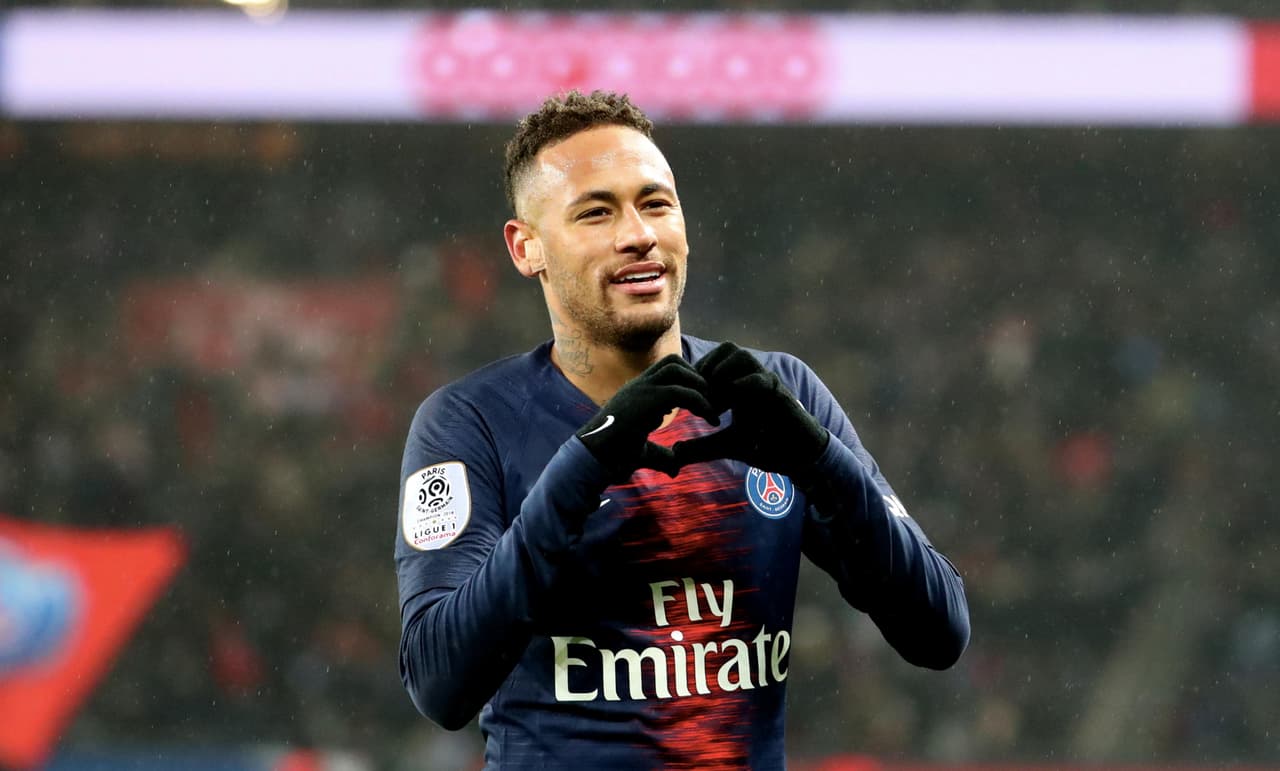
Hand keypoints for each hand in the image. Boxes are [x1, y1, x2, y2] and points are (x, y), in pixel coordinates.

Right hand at [577, 354, 718, 479]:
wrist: (591, 459)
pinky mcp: (645, 402)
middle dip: (697, 377)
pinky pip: (680, 392)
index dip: (689, 381)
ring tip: (712, 408)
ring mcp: (640, 390)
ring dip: (700, 385)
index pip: (666, 370)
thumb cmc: (611, 458)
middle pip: (673, 362)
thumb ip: (661, 456)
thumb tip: (675, 469)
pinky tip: (710, 419)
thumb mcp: (643, 454)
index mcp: (637, 393)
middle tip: (712, 402)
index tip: (703, 403)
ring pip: (677, 369)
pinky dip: (701, 402)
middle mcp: (638, 386)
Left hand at [672, 342, 828, 479]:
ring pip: (743, 357)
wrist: (797, 456)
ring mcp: (766, 384)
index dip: (698, 373)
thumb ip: (702, 448)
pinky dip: (746, 384)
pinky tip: (733, 397)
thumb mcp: (727, 446)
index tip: (688, 397)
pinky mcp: (780, 396)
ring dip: (723, 371)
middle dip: (708, 366)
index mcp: (737, 385)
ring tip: (713, 394)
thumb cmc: (764, 446)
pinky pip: (763, 379)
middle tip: (699, 392)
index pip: (713, 361)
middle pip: (727, 349)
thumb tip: (674, 451)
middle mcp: (751, 379)